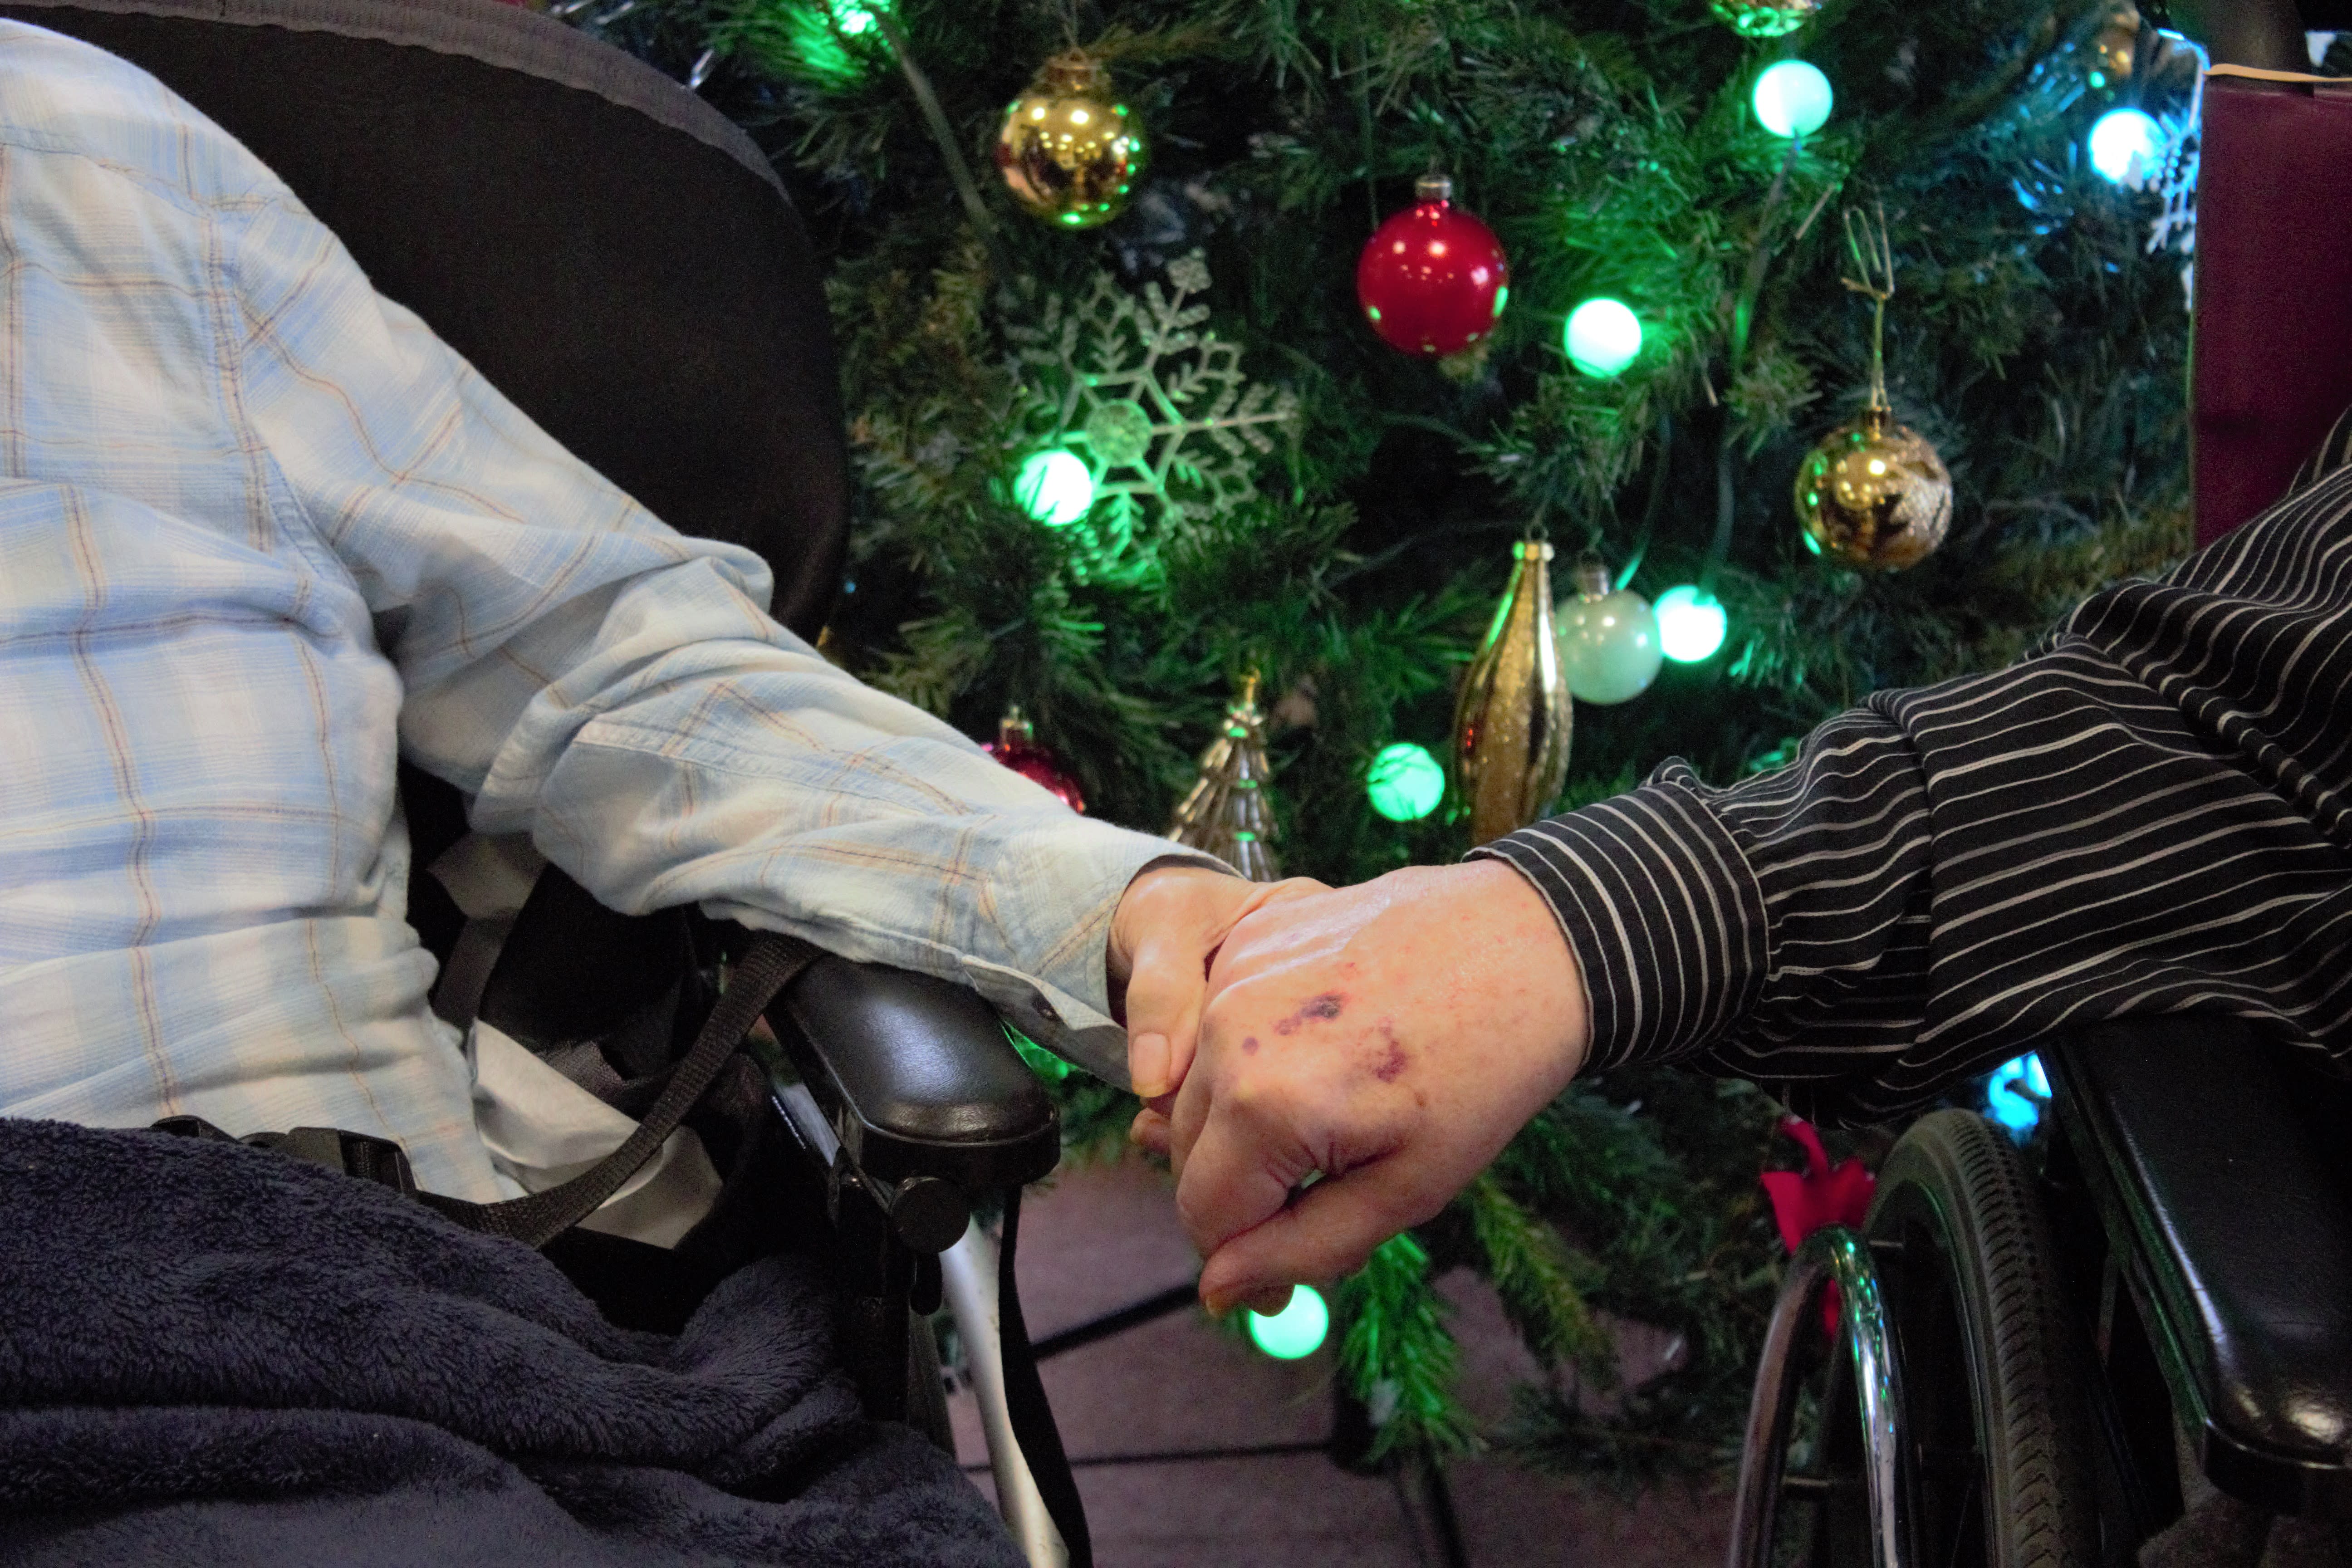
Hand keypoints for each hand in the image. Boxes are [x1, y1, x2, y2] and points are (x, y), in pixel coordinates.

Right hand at [1147, 861, 1588, 1314]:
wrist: (1529, 942)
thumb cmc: (1483, 1072)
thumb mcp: (1406, 1190)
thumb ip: (1301, 1248)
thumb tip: (1220, 1289)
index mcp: (1265, 1105)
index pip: (1202, 1212)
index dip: (1237, 1259)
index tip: (1280, 1277)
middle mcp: (1227, 1035)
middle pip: (1187, 1150)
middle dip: (1240, 1190)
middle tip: (1316, 1197)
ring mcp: (1233, 974)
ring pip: (1197, 1087)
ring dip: (1244, 1120)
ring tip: (1331, 1115)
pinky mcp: (1250, 936)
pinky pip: (1220, 1023)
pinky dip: (1252, 1054)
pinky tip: (1324, 1051)